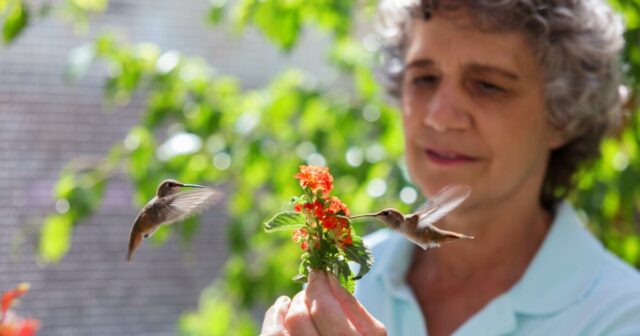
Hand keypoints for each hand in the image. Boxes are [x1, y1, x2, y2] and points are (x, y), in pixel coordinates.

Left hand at [260, 270, 385, 335]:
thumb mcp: (371, 334)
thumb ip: (350, 305)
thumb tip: (326, 275)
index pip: (323, 306)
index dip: (317, 283)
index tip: (318, 273)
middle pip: (299, 316)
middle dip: (303, 297)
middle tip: (311, 292)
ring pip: (280, 330)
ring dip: (285, 309)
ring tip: (293, 303)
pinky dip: (273, 322)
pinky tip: (281, 313)